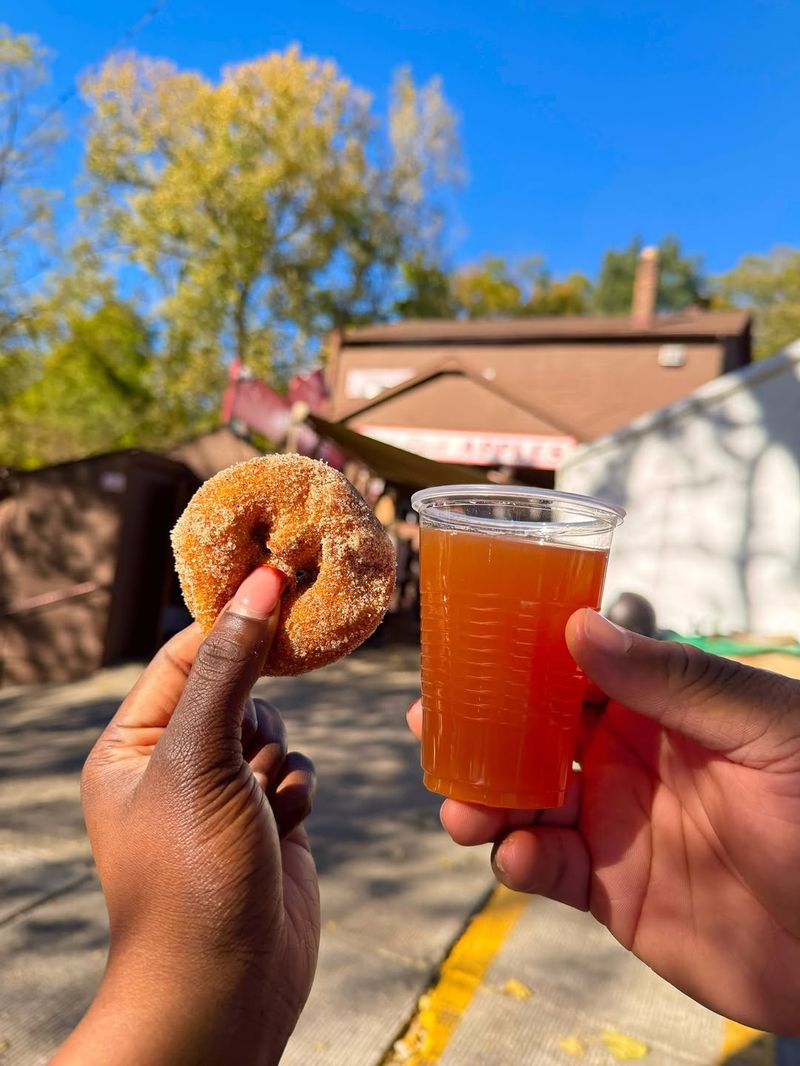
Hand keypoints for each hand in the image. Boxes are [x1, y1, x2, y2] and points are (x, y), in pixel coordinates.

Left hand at [54, 566, 319, 1065]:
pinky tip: (279, 834)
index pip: (185, 653)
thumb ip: (232, 667)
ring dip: (278, 764)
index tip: (280, 578)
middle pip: (240, 687)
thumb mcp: (199, 757)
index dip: (232, 619)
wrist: (226, 989)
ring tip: (256, 815)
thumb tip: (261, 584)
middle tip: (247, 753)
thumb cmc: (189, 875)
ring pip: (278, 729)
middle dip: (257, 718)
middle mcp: (176, 763)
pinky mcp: (271, 818)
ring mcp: (226, 792)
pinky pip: (300, 769)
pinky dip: (297, 794)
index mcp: (133, 745)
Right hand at [408, 609, 799, 1034]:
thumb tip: (579, 626)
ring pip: (525, 802)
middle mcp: (626, 760)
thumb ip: (673, 680)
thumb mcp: (763, 726)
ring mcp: (615, 825)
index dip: (514, 660)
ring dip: (483, 800)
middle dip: (477, 730)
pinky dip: (520, 862)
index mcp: (658, 708)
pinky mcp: (613, 891)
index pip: (571, 672)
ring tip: (461, 810)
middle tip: (427, 725)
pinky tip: (518, 857)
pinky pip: (550, 870)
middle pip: (531, 734)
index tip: (461, 650)